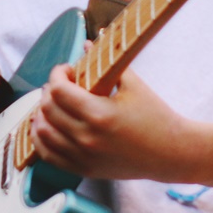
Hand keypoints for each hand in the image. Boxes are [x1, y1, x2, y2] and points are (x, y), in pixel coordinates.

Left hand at [30, 64, 212, 186]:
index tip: (67, 69)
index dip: (58, 74)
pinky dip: (41, 139)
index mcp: (99, 114)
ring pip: (42, 133)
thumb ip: (108, 63)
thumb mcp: (134, 85)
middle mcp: (87, 138)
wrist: (171, 154)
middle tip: (61, 84)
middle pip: (47, 109)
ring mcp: (83, 157)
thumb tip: (88, 42)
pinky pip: (48, 155)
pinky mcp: (84, 170)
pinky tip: (48, 126)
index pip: (59, 90)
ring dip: (42, 114)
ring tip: (54, 104)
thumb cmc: (156, 117)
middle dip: (49, 91)